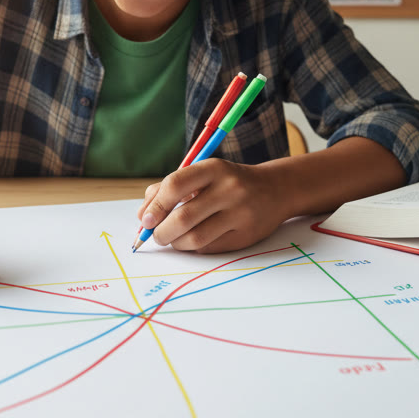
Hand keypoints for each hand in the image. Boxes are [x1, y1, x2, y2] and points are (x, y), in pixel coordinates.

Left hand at [136, 160, 288, 253]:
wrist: (275, 190)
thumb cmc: (228, 182)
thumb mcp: (203, 175)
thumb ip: (169, 189)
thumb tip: (143, 217)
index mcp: (214, 168)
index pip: (175, 185)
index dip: (156, 205)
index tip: (147, 219)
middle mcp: (229, 189)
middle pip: (183, 217)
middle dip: (161, 232)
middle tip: (157, 235)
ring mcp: (240, 213)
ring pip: (195, 238)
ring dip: (176, 243)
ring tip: (174, 239)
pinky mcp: (246, 235)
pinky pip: (209, 248)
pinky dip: (194, 247)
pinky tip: (194, 240)